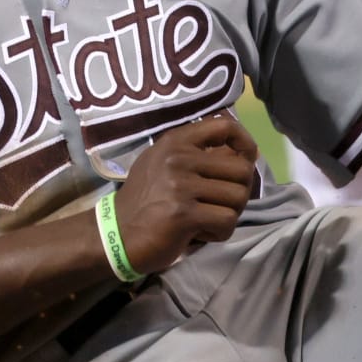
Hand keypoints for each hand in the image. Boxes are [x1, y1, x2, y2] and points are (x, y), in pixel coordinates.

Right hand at [112, 114, 258, 273]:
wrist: (115, 236)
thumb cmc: (147, 201)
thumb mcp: (166, 165)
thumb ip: (200, 154)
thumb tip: (246, 152)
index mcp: (175, 142)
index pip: (224, 126)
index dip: (245, 143)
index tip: (247, 160)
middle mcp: (178, 158)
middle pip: (241, 170)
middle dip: (239, 193)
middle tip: (220, 205)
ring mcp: (180, 185)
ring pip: (238, 197)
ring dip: (229, 214)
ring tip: (206, 219)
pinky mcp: (183, 214)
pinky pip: (226, 221)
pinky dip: (220, 233)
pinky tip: (200, 233)